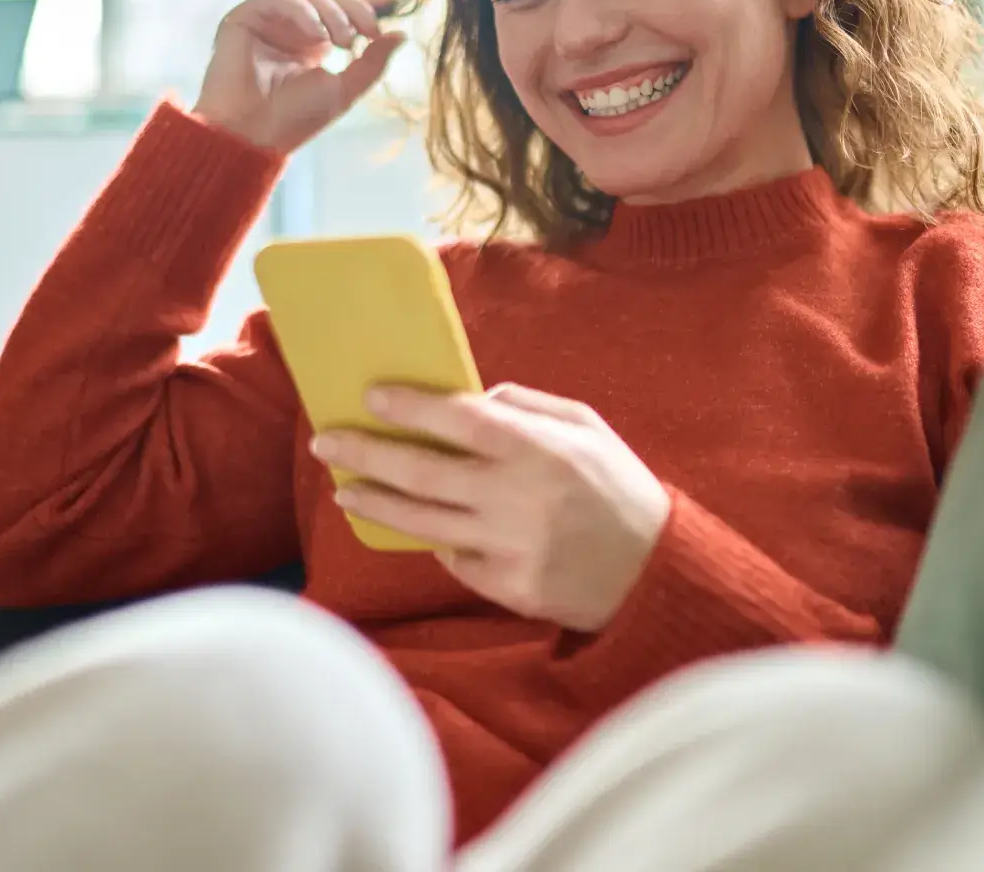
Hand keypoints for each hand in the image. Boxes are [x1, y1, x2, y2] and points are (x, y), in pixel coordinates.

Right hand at [193, 0, 404, 154]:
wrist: (252, 134)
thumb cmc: (294, 120)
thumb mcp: (344, 90)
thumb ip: (372, 63)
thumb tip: (401, 34)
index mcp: (314, 44)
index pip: (343, 12)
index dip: (367, 2)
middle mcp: (292, 30)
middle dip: (355, 10)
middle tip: (368, 33)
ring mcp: (270, 22)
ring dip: (333, 13)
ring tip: (341, 42)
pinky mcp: (246, 17)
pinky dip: (303, 11)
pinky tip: (316, 34)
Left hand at [312, 384, 672, 631]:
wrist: (656, 573)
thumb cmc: (619, 488)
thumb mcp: (588, 428)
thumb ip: (529, 406)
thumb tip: (473, 398)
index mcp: (539, 449)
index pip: (458, 419)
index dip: (409, 407)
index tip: (370, 396)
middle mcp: (516, 497)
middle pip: (421, 472)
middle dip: (366, 453)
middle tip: (327, 441)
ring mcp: (508, 547)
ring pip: (421, 522)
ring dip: (374, 503)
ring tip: (343, 490)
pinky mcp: (505, 587)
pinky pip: (452, 558)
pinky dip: (434, 539)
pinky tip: (418, 526)